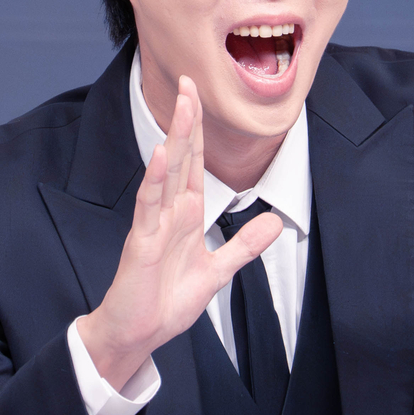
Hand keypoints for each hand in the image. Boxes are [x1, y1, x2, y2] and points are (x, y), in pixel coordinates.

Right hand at [76, 76, 283, 387]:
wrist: (137, 335)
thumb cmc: (165, 302)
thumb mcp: (216, 272)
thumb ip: (244, 246)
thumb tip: (276, 223)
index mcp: (186, 215)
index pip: (195, 163)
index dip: (200, 130)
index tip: (200, 95)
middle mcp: (169, 212)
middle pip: (181, 156)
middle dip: (187, 118)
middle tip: (190, 79)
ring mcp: (153, 224)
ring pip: (166, 171)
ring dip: (177, 136)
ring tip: (183, 103)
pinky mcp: (141, 243)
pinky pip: (149, 206)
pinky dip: (156, 179)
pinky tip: (163, 154)